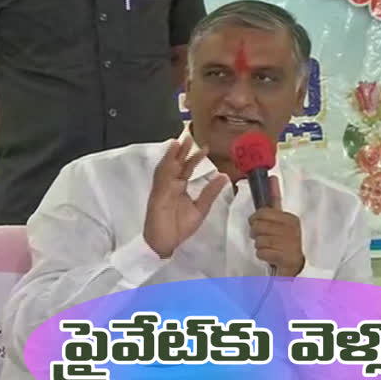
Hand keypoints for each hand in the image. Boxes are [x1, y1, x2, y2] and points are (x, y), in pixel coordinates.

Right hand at [144, 137, 228, 257]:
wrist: (165, 243)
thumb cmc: (179, 227)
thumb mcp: (200, 208)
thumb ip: (210, 192)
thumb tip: (224, 176)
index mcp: (179, 187)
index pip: (187, 168)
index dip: (195, 157)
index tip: (206, 147)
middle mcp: (170, 185)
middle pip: (176, 164)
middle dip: (182, 150)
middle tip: (190, 136)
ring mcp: (162, 189)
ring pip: (166, 167)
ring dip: (172, 155)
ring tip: (178, 142)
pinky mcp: (157, 195)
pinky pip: (161, 179)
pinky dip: (165, 168)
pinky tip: (170, 158)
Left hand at [248, 175, 304, 276]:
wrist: (296, 269)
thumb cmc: (284, 242)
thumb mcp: (280, 220)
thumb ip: (275, 200)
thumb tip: (272, 177)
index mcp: (291, 219)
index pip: (262, 213)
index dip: (256, 220)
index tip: (260, 226)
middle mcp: (293, 230)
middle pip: (258, 226)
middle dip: (256, 234)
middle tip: (264, 239)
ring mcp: (291, 244)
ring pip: (259, 240)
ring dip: (260, 247)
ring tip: (269, 249)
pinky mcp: (287, 258)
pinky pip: (262, 253)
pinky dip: (263, 256)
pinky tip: (271, 257)